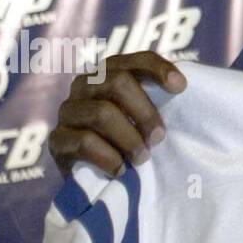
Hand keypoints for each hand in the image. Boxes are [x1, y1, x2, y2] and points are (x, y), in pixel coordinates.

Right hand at [48, 52, 186, 178]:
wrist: (97, 181)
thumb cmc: (131, 145)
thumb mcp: (147, 122)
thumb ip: (161, 102)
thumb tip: (185, 86)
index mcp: (109, 74)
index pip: (136, 61)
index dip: (159, 69)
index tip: (181, 87)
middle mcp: (85, 85)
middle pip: (117, 82)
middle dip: (145, 112)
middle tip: (159, 138)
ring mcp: (68, 112)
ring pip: (102, 113)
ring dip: (129, 139)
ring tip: (142, 158)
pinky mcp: (57, 140)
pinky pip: (84, 143)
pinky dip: (109, 158)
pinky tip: (121, 170)